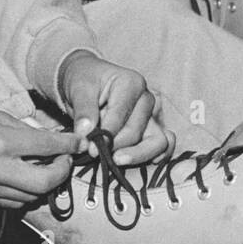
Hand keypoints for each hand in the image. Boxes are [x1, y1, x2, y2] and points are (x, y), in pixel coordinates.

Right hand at [0, 102, 80, 208]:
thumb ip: (23, 128)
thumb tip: (51, 139)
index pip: (45, 146)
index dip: (69, 144)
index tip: (81, 141)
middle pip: (44, 183)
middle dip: (62, 171)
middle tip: (65, 158)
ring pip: (31, 197)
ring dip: (45, 183)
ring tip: (46, 165)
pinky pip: (14, 202)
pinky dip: (27, 191)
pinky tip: (26, 175)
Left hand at [58, 52, 172, 165]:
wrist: (87, 83)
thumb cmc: (84, 80)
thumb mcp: (78, 88)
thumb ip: (83, 110)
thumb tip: (86, 133)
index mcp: (131, 83)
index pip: (121, 116)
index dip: (106, 135)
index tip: (90, 148)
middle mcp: (146, 99)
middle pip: (136, 131)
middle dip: (116, 146)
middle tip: (95, 154)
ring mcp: (151, 115)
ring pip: (157, 141)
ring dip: (137, 155)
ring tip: (116, 161)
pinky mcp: (151, 129)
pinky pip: (164, 145)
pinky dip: (156, 155)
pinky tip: (140, 163)